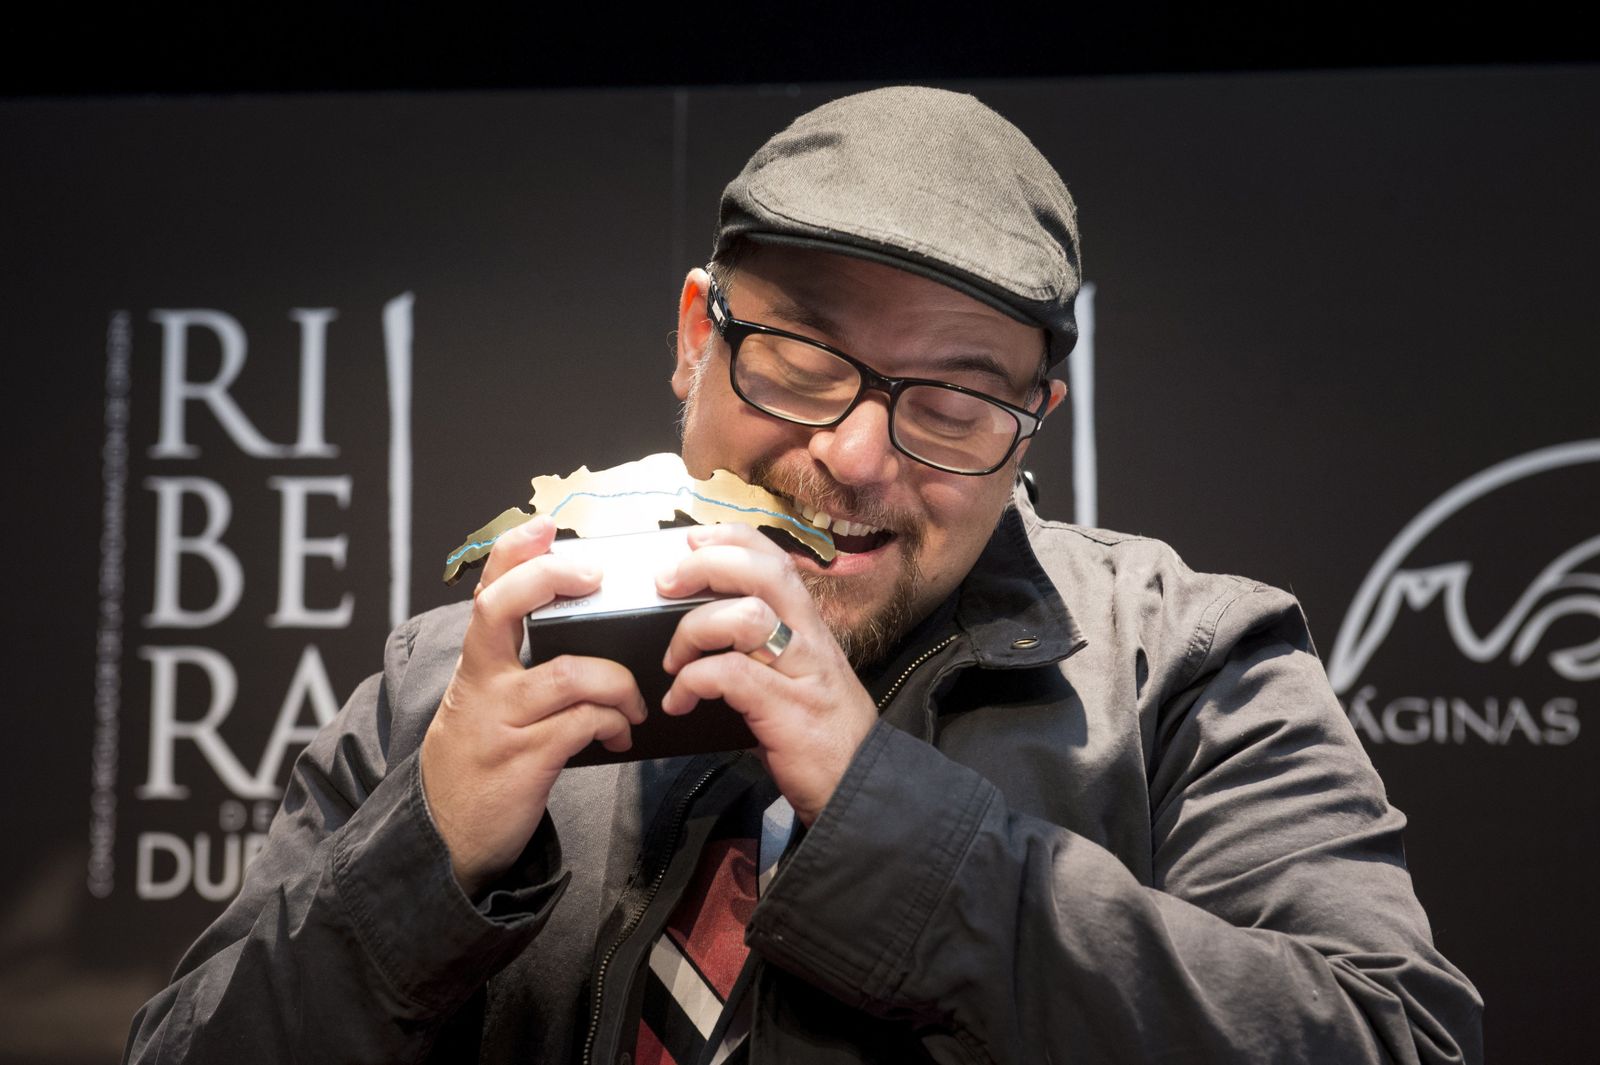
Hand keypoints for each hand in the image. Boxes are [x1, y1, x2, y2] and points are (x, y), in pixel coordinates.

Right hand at [421, 517, 646, 896]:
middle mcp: (482, 684)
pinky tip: (620, 735)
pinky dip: (613, 723)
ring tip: (635, 702)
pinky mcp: (522, 762)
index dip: (513, 553)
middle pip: (503, 609)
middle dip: (552, 579)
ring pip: (570, 674)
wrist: (445, 838)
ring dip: (618, 681)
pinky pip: (582, 725)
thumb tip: (587, 631)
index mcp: (477, 664)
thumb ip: (520, 666)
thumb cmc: (480, 759)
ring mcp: (500, 722)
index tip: (546, 526)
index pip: (487, 591)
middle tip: (596, 576)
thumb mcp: (487, 704)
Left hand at [657, 523, 877, 825]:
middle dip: (707, 565)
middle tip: (665, 582)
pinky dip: (691, 682)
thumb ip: (764, 651)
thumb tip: (707, 631)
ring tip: (672, 659)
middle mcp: (809, 639)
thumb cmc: (821, 736)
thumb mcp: (798, 679)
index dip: (731, 540)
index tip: (692, 542)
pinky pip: (729, 675)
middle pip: (762, 572)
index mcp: (808, 627)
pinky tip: (679, 702)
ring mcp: (801, 672)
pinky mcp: (786, 709)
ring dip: (694, 629)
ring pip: (747, 616)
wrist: (859, 789)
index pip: (775, 560)